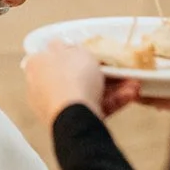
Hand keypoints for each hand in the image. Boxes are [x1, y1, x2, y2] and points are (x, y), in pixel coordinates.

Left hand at [21, 43, 140, 125]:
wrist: (74, 116)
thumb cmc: (72, 78)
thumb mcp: (77, 51)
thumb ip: (73, 48)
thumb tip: (68, 48)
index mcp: (36, 64)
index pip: (53, 54)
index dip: (74, 52)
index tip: (93, 53)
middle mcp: (41, 86)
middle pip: (74, 76)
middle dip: (101, 72)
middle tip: (118, 68)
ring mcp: (55, 106)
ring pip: (88, 92)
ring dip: (113, 87)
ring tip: (133, 83)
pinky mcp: (70, 121)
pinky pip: (93, 107)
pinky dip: (111, 101)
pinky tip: (130, 95)